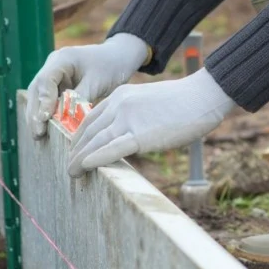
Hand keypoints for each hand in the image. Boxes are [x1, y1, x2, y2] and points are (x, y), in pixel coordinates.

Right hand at [25, 33, 149, 138]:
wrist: (119, 56)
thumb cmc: (110, 66)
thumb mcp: (96, 82)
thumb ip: (79, 99)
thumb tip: (64, 120)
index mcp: (62, 59)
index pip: (45, 81)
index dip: (43, 101)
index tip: (44, 119)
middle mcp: (53, 65)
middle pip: (36, 89)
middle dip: (35, 112)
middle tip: (37, 134)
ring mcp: (54, 74)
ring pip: (38, 96)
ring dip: (37, 115)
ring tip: (39, 135)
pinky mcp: (58, 84)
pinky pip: (48, 99)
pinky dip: (47, 113)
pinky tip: (47, 129)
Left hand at [66, 68, 234, 176]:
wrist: (201, 96)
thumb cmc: (181, 103)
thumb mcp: (148, 102)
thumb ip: (133, 116)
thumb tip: (126, 135)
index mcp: (119, 95)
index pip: (90, 118)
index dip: (79, 137)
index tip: (74, 150)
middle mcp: (119, 104)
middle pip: (88, 130)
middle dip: (75, 150)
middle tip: (68, 165)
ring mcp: (128, 118)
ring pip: (95, 141)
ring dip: (79, 158)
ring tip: (70, 172)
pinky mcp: (141, 134)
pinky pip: (112, 148)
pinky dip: (94, 158)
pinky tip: (84, 167)